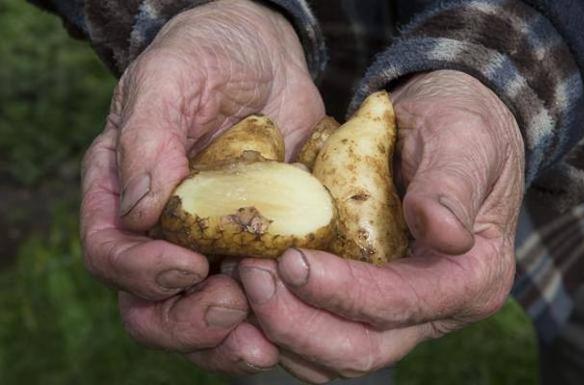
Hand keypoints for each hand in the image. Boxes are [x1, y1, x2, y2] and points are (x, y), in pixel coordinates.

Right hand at [80, 0, 323, 373]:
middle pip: (152, 307)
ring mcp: (211, 245)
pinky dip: (276, 318)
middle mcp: (161, 232)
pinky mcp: (258, 248)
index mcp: (123, 195)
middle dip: (188, 321)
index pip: (111, 254)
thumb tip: (141, 211)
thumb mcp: (171, 80)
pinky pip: (260, 300)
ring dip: (232, 339)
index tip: (187, 266)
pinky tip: (303, 314)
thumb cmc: (207, 57)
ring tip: (267, 337)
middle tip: (233, 308)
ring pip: (206, 318)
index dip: (140, 273)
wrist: (265, 58)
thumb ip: (148, 139)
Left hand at [238, 70, 524, 382]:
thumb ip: (452, 187)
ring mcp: (395, 312)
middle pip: (361, 348)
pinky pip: (315, 332)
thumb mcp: (463, 142)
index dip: (345, 292)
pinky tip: (246, 284)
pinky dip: (277, 320)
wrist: (441, 122)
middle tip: (250, 274)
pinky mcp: (362, 301)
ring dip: (278, 326)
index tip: (292, 260)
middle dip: (298, 322)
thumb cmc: (458, 127)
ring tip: (240, 274)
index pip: (404, 303)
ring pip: (330, 354)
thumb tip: (448, 235)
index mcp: (471, 278)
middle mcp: (433, 309)